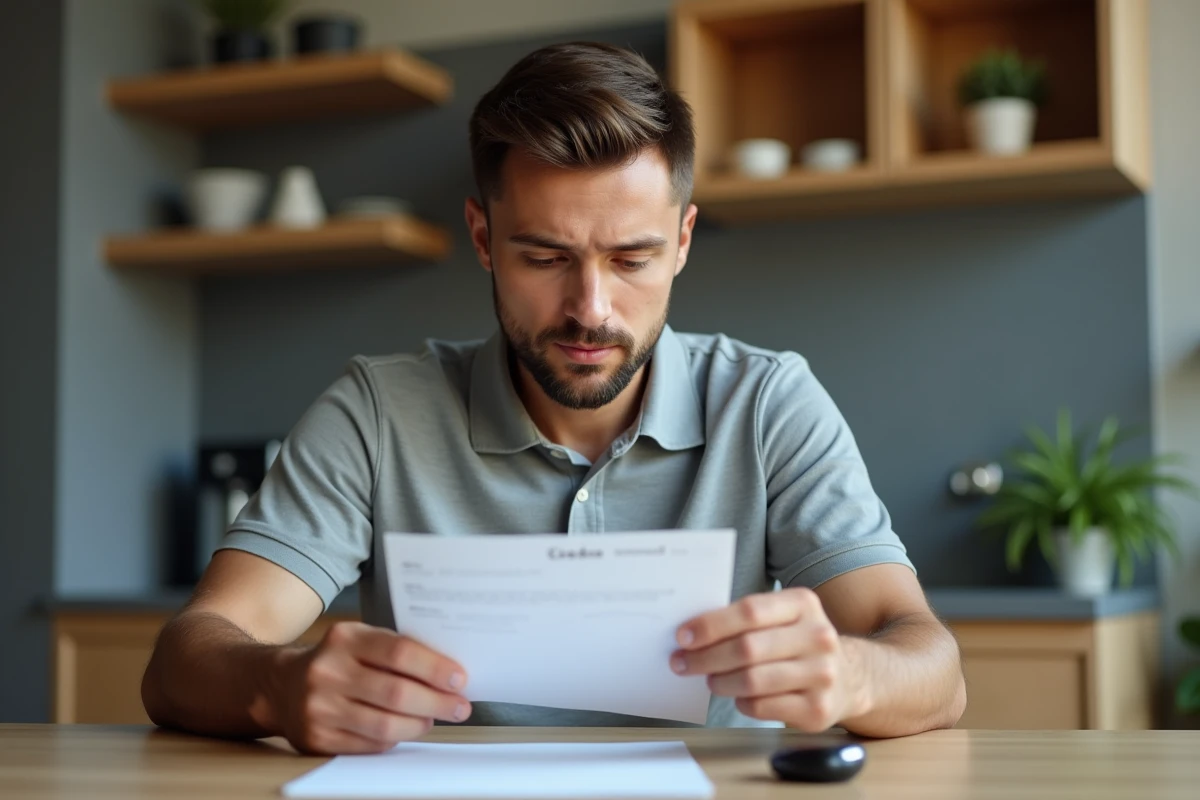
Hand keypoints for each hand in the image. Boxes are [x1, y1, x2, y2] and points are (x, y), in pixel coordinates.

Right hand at [267, 622, 470, 753]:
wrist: (280, 685)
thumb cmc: (337, 660)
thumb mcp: (359, 640)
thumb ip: (396, 650)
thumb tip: (447, 674)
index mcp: (345, 638)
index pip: (399, 652)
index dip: (434, 668)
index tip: (459, 679)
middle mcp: (328, 671)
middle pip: (396, 693)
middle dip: (436, 702)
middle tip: (459, 706)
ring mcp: (320, 708)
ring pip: (385, 725)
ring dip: (419, 724)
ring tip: (433, 718)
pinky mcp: (317, 738)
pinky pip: (370, 745)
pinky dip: (395, 739)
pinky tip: (405, 729)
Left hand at [670, 587, 866, 731]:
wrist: (850, 676)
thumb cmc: (797, 642)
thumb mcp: (783, 617)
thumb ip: (745, 619)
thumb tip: (691, 632)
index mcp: (804, 604)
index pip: (750, 611)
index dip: (711, 625)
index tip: (683, 636)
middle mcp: (818, 637)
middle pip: (748, 648)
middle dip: (706, 657)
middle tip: (682, 663)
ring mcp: (822, 675)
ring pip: (753, 681)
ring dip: (720, 682)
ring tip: (709, 680)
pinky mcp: (818, 709)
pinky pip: (762, 707)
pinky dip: (741, 702)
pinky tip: (738, 696)